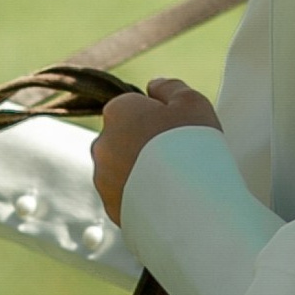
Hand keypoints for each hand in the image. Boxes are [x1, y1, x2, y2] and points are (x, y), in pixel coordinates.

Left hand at [92, 78, 220, 225]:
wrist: (185, 203)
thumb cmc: (190, 145)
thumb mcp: (191, 101)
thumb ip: (169, 87)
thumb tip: (154, 86)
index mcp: (118, 112)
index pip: (132, 107)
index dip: (158, 116)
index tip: (177, 129)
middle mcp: (102, 143)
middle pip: (124, 138)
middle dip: (144, 144)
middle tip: (177, 156)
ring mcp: (103, 179)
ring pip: (122, 169)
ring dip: (140, 171)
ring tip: (173, 182)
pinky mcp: (110, 208)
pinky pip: (126, 196)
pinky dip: (140, 196)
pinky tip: (165, 200)